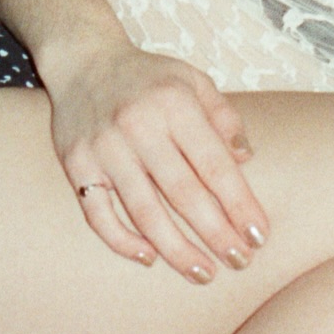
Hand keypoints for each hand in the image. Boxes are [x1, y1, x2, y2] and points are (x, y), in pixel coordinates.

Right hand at [43, 34, 267, 281]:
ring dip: (177, 248)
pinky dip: (122, 240)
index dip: (239, 205)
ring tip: (203, 273)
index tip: (259, 236)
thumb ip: (224, 118)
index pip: (214, 166)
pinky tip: (149, 257)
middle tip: (240, 262)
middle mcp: (138, 126)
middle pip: (183, 194)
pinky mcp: (75, 164)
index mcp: (174, 105)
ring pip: (144, 211)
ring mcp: (103, 148)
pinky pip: (98, 213)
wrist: (83, 59)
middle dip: (216, 234)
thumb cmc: (148, 78)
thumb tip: (246, 159)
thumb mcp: (193, 81)